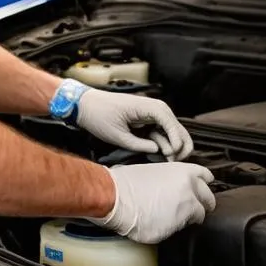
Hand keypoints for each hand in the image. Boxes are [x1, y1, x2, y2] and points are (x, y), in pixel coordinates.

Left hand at [75, 89, 193, 158]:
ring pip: (172, 129)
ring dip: (174, 144)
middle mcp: (154, 107)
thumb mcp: (116, 135)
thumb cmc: (98, 116)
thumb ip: (138, 144)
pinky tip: (162, 153)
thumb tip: (158, 150)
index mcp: (147, 107)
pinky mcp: (147, 118)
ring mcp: (151, 112)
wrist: (85, 104)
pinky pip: (162, 130)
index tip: (172, 153)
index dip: (175, 139)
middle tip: (173, 161)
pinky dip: (165, 141)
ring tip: (168, 159)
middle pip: (177, 126)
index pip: (170, 122)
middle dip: (180, 144)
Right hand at [89, 162, 215, 243]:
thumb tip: (172, 186)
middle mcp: (189, 190)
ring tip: (170, 215)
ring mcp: (185, 210)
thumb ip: (170, 179)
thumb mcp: (151, 171)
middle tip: (190, 206)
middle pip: (209, 199)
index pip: (206, 177)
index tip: (200, 188)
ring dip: (188, 216)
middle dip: (202, 204)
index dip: (203, 184)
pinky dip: (174, 227)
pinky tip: (161, 222)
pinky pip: (181, 229)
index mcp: (183, 172)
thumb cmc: (125, 182)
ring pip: (198, 216)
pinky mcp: (177, 228)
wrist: (114, 197)